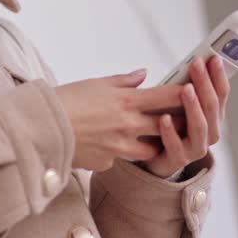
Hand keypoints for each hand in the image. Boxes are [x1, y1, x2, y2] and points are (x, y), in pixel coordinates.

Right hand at [53, 70, 186, 171]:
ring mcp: (119, 147)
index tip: (195, 90)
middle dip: (176, 124)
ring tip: (145, 138)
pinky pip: (120, 159)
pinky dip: (118, 153)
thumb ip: (123, 81)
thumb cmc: (65, 100)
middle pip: (167, 127)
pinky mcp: (107, 163)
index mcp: (127, 101)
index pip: (167, 97)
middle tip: (181, 120)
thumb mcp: (96, 84)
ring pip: (149, 150)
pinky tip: (105, 146)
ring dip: (151, 143)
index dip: (185, 93)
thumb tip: (143, 75)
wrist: (42, 128)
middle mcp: (129, 125)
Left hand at [140, 55, 228, 178]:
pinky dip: (170, 131)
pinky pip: (175, 145)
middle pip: (212, 107)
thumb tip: (193, 61)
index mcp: (213, 117)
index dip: (219, 75)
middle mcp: (210, 132)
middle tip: (196, 64)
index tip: (214, 57)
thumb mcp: (180, 103)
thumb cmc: (169, 124)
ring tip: (185, 88)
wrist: (155, 157)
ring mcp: (196, 148)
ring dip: (193, 106)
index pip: (222, 94)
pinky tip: (164, 118)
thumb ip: (187, 87)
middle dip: (205, 83)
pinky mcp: (178, 159)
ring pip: (199, 126)